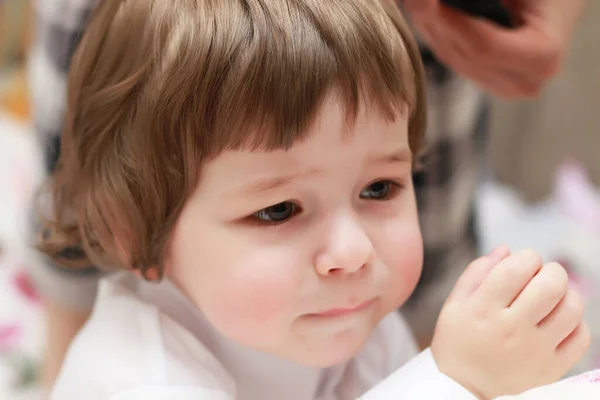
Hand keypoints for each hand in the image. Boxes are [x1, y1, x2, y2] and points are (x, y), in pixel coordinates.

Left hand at [403, 0, 586, 97]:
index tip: (427, 1)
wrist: (557, 3)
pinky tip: (425, 12)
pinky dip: (435, 32)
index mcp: (542, 58)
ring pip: (451, 57)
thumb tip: (441, 2)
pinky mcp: (485, 80)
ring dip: (429, 26)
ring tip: (417, 1)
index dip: (450, 23)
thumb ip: (483, 0)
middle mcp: (523, 81)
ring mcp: (503, 86)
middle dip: (434, 22)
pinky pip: (451, 57)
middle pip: (462, 54)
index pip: (483, 47)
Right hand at [431, 248, 590, 398]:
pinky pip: (581, 337)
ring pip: (572, 308)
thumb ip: (476, 273)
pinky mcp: (551, 369)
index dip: (526, 257)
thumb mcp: (454, 304)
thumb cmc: (457, 341)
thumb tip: (507, 249)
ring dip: (565, 295)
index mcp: (482, 309)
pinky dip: (575, 323)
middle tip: (540, 278)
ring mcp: (534, 351)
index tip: (522, 264)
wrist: (462, 389)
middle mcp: (510, 329)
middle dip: (550, 271)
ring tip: (550, 299)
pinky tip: (557, 321)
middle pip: (551, 284)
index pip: (517, 267)